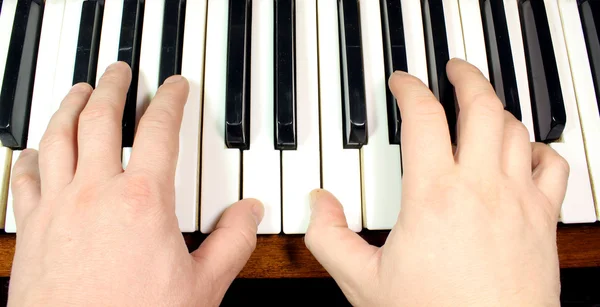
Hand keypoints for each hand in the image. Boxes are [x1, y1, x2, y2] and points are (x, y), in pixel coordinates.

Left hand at [7, 62, 263, 305]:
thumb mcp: (203, 286)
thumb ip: (232, 242)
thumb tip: (250, 213)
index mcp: (143, 200)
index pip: (160, 129)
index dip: (171, 99)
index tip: (174, 86)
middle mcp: (96, 192)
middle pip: (100, 118)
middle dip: (112, 86)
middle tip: (120, 71)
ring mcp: (58, 207)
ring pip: (57, 136)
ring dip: (70, 106)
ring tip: (80, 92)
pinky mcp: (32, 228)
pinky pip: (24, 176)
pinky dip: (30, 154)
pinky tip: (35, 148)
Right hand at [305, 59, 565, 305]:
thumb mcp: (363, 282)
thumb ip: (330, 238)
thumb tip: (319, 204)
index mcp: (433, 194)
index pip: (422, 116)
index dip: (409, 88)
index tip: (402, 83)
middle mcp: (480, 187)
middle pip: (481, 105)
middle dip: (465, 77)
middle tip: (452, 69)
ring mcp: (518, 200)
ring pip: (515, 129)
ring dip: (497, 108)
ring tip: (480, 105)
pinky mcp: (543, 220)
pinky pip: (552, 165)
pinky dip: (537, 147)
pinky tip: (523, 151)